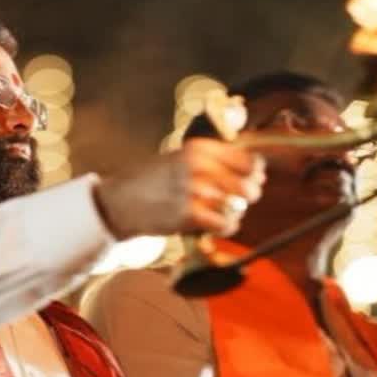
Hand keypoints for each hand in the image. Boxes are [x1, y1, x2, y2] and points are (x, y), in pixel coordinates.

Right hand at [94, 138, 264, 238]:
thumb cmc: (152, 180)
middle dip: (249, 195)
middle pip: (249, 184)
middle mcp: (199, 166)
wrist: (120, 201)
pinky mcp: (189, 214)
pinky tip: (214, 225)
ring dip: (234, 212)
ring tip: (219, 212)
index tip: (254, 178)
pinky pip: (226, 224)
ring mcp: (194, 191)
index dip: (256, 172)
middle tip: (239, 199)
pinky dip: (225, 227)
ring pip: (239, 206)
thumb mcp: (180, 158)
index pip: (248, 160)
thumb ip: (212, 160)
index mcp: (199, 149)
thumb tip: (255, 170)